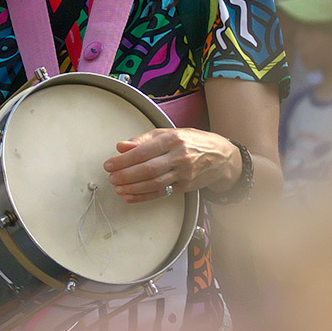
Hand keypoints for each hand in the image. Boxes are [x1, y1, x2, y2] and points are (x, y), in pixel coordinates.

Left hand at [103, 128, 239, 202]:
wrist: (221, 156)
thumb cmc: (192, 141)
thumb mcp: (170, 133)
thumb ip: (144, 140)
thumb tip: (121, 146)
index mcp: (173, 139)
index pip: (144, 151)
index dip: (124, 159)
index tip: (109, 164)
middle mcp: (179, 156)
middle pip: (148, 169)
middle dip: (126, 175)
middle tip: (111, 177)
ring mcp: (184, 174)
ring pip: (154, 183)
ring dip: (132, 187)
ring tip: (117, 187)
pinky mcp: (185, 187)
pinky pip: (161, 193)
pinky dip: (144, 197)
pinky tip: (130, 197)